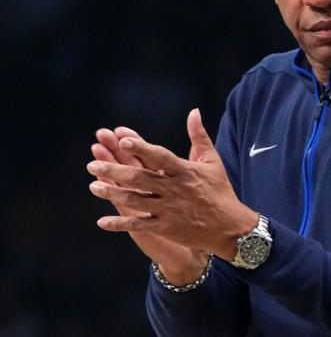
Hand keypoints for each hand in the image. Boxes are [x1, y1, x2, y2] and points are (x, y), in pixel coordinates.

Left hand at [88, 109, 257, 261]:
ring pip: (135, 200)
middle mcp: (174, 189)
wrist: (229, 226)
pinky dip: (120, 224)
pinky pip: (139, 225)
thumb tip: (194, 111)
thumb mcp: (211, 160)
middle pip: (140, 178)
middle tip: (93, 164)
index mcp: (185, 171)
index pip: (160, 157)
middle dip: (115, 170)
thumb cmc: (219, 189)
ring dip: (112, 193)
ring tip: (93, 186)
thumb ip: (199, 136)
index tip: (122, 140)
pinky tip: (102, 221)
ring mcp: (168, 209)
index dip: (141, 148)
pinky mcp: (165, 227)